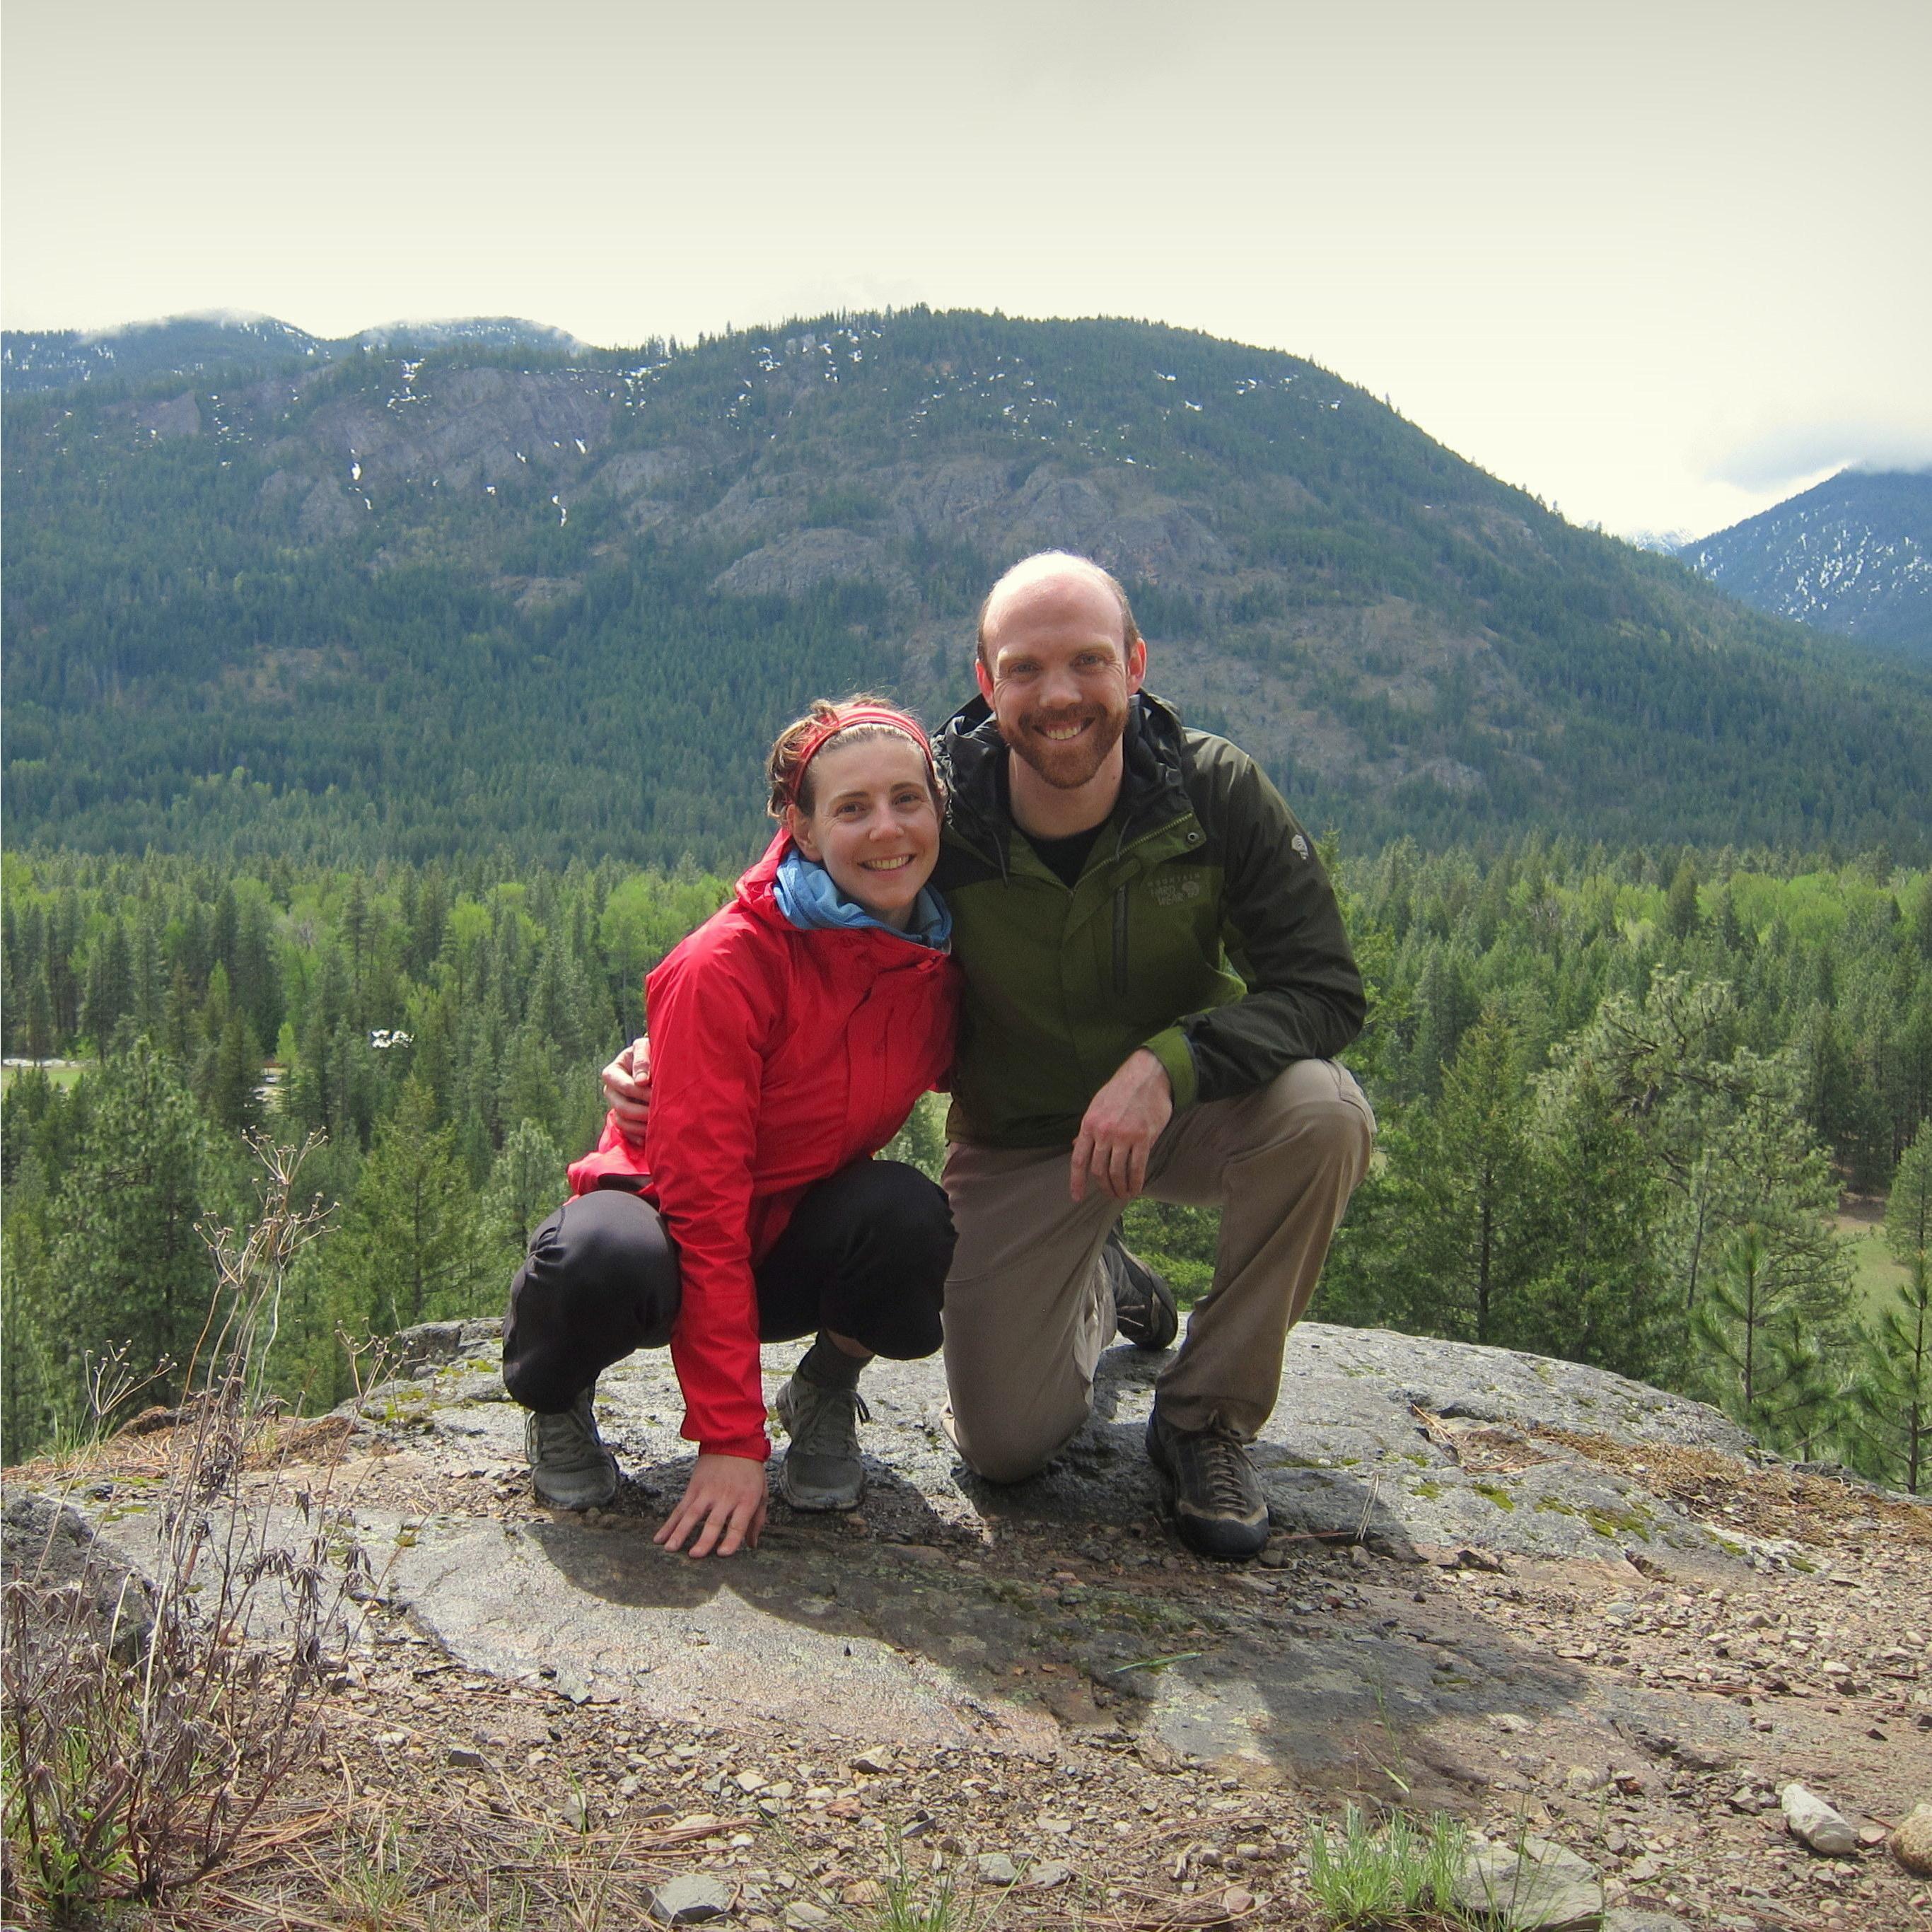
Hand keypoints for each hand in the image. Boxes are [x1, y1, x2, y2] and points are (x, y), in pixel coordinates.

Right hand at [601, 1035, 652, 1140]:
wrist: (654, 1062)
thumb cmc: (649, 1051)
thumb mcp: (645, 1047)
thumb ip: (642, 1059)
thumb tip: (641, 1081)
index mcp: (612, 1073)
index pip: (624, 1086)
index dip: (641, 1093)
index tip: (657, 1094)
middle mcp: (610, 1091)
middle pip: (621, 1108)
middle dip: (642, 1112)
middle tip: (661, 1113)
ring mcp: (615, 1106)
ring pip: (622, 1122)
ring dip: (640, 1127)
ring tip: (658, 1125)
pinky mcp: (624, 1118)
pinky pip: (626, 1133)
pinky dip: (638, 1137)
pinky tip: (650, 1138)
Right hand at [654, 1452, 768, 1557]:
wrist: (734, 1441)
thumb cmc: (750, 1471)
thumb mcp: (762, 1492)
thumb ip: (757, 1520)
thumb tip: (752, 1545)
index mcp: (746, 1499)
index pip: (738, 1524)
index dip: (731, 1540)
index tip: (722, 1554)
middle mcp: (726, 1497)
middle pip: (714, 1521)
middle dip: (704, 1539)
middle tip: (695, 1555)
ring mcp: (707, 1492)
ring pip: (692, 1515)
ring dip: (680, 1532)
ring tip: (670, 1548)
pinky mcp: (694, 1487)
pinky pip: (680, 1508)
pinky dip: (669, 1523)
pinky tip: (660, 1537)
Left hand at [1070, 1049, 1172, 1202]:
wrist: (1147, 1075)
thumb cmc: (1120, 1090)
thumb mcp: (1097, 1106)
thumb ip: (1088, 1129)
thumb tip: (1075, 1145)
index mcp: (1089, 1124)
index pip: (1078, 1160)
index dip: (1076, 1181)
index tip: (1077, 1196)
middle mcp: (1104, 1132)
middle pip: (1098, 1170)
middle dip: (1103, 1186)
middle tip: (1109, 1194)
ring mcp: (1123, 1136)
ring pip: (1117, 1172)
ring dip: (1120, 1188)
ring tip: (1123, 1194)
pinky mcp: (1143, 1138)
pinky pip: (1137, 1167)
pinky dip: (1136, 1182)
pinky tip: (1136, 1189)